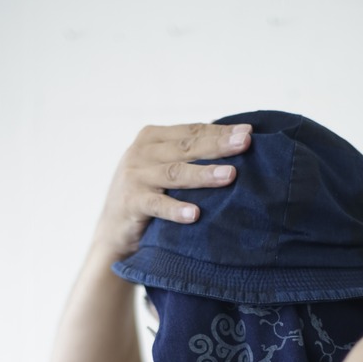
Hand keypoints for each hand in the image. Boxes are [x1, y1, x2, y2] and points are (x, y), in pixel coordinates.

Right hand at [94, 121, 251, 258]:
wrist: (113, 230)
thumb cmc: (148, 195)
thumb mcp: (163, 167)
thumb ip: (187, 155)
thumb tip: (234, 144)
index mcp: (152, 138)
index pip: (192, 131)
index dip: (220, 131)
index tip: (249, 132)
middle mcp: (142, 152)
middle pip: (187, 147)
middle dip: (218, 145)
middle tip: (245, 143)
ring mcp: (135, 176)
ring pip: (175, 172)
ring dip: (203, 174)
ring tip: (229, 175)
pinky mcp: (131, 202)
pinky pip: (157, 205)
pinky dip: (176, 209)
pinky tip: (196, 214)